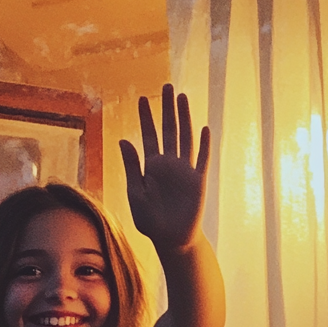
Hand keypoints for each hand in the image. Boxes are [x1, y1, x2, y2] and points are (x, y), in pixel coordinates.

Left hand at [119, 84, 210, 251]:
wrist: (170, 239)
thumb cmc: (150, 219)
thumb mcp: (135, 192)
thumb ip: (131, 166)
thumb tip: (124, 140)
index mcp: (151, 166)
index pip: (148, 135)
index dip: (145, 117)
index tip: (140, 99)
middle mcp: (169, 163)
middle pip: (169, 130)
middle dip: (166, 109)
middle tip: (165, 86)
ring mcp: (185, 170)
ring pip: (185, 138)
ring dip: (184, 118)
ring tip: (182, 97)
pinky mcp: (198, 181)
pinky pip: (202, 160)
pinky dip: (203, 145)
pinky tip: (203, 128)